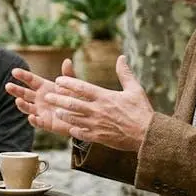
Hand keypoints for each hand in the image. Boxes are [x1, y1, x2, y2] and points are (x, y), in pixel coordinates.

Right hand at [6, 58, 77, 135]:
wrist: (85, 116)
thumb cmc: (78, 98)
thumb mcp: (74, 85)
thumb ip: (69, 75)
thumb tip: (67, 60)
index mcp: (44, 87)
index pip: (30, 80)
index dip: (22, 75)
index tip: (14, 71)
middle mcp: (39, 99)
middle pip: (24, 93)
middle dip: (16, 90)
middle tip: (8, 86)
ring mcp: (41, 111)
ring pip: (27, 107)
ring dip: (22, 104)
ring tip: (18, 101)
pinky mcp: (46, 123)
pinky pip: (38, 122)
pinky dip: (34, 120)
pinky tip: (31, 117)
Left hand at [39, 56, 153, 151]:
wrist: (148, 135)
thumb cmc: (142, 111)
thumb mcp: (135, 89)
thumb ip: (125, 74)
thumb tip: (121, 58)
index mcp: (105, 97)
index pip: (81, 87)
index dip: (68, 83)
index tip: (58, 80)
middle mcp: (98, 110)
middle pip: (72, 103)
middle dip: (58, 99)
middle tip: (47, 96)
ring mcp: (97, 125)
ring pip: (74, 119)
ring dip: (63, 114)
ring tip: (55, 111)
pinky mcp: (98, 137)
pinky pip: (81, 134)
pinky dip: (74, 130)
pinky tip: (69, 128)